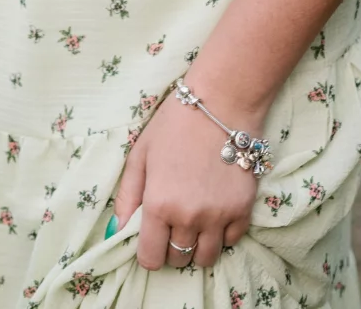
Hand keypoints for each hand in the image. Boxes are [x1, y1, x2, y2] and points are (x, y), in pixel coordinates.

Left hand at [113, 84, 261, 270]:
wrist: (222, 101)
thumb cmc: (175, 124)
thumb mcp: (141, 154)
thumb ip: (127, 196)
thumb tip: (117, 232)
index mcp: (159, 204)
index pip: (151, 259)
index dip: (149, 252)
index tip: (152, 237)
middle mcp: (189, 217)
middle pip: (178, 259)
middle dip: (172, 246)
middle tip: (173, 221)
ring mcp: (219, 216)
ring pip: (206, 258)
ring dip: (198, 244)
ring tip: (195, 219)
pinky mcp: (244, 209)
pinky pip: (232, 241)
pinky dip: (223, 232)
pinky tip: (216, 209)